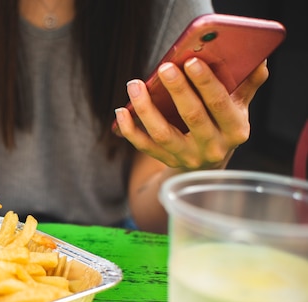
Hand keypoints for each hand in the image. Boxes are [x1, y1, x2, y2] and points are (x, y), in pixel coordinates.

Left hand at [115, 58, 268, 169]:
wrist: (207, 163)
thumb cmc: (221, 124)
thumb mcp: (238, 108)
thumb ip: (247, 85)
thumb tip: (257, 60)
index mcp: (234, 130)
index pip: (219, 104)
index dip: (205, 83)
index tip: (191, 62)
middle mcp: (212, 146)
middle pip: (191, 117)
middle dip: (177, 90)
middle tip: (164, 68)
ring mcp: (187, 157)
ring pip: (162, 133)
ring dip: (145, 108)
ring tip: (134, 85)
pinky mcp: (166, 162)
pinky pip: (144, 146)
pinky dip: (130, 130)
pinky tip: (122, 110)